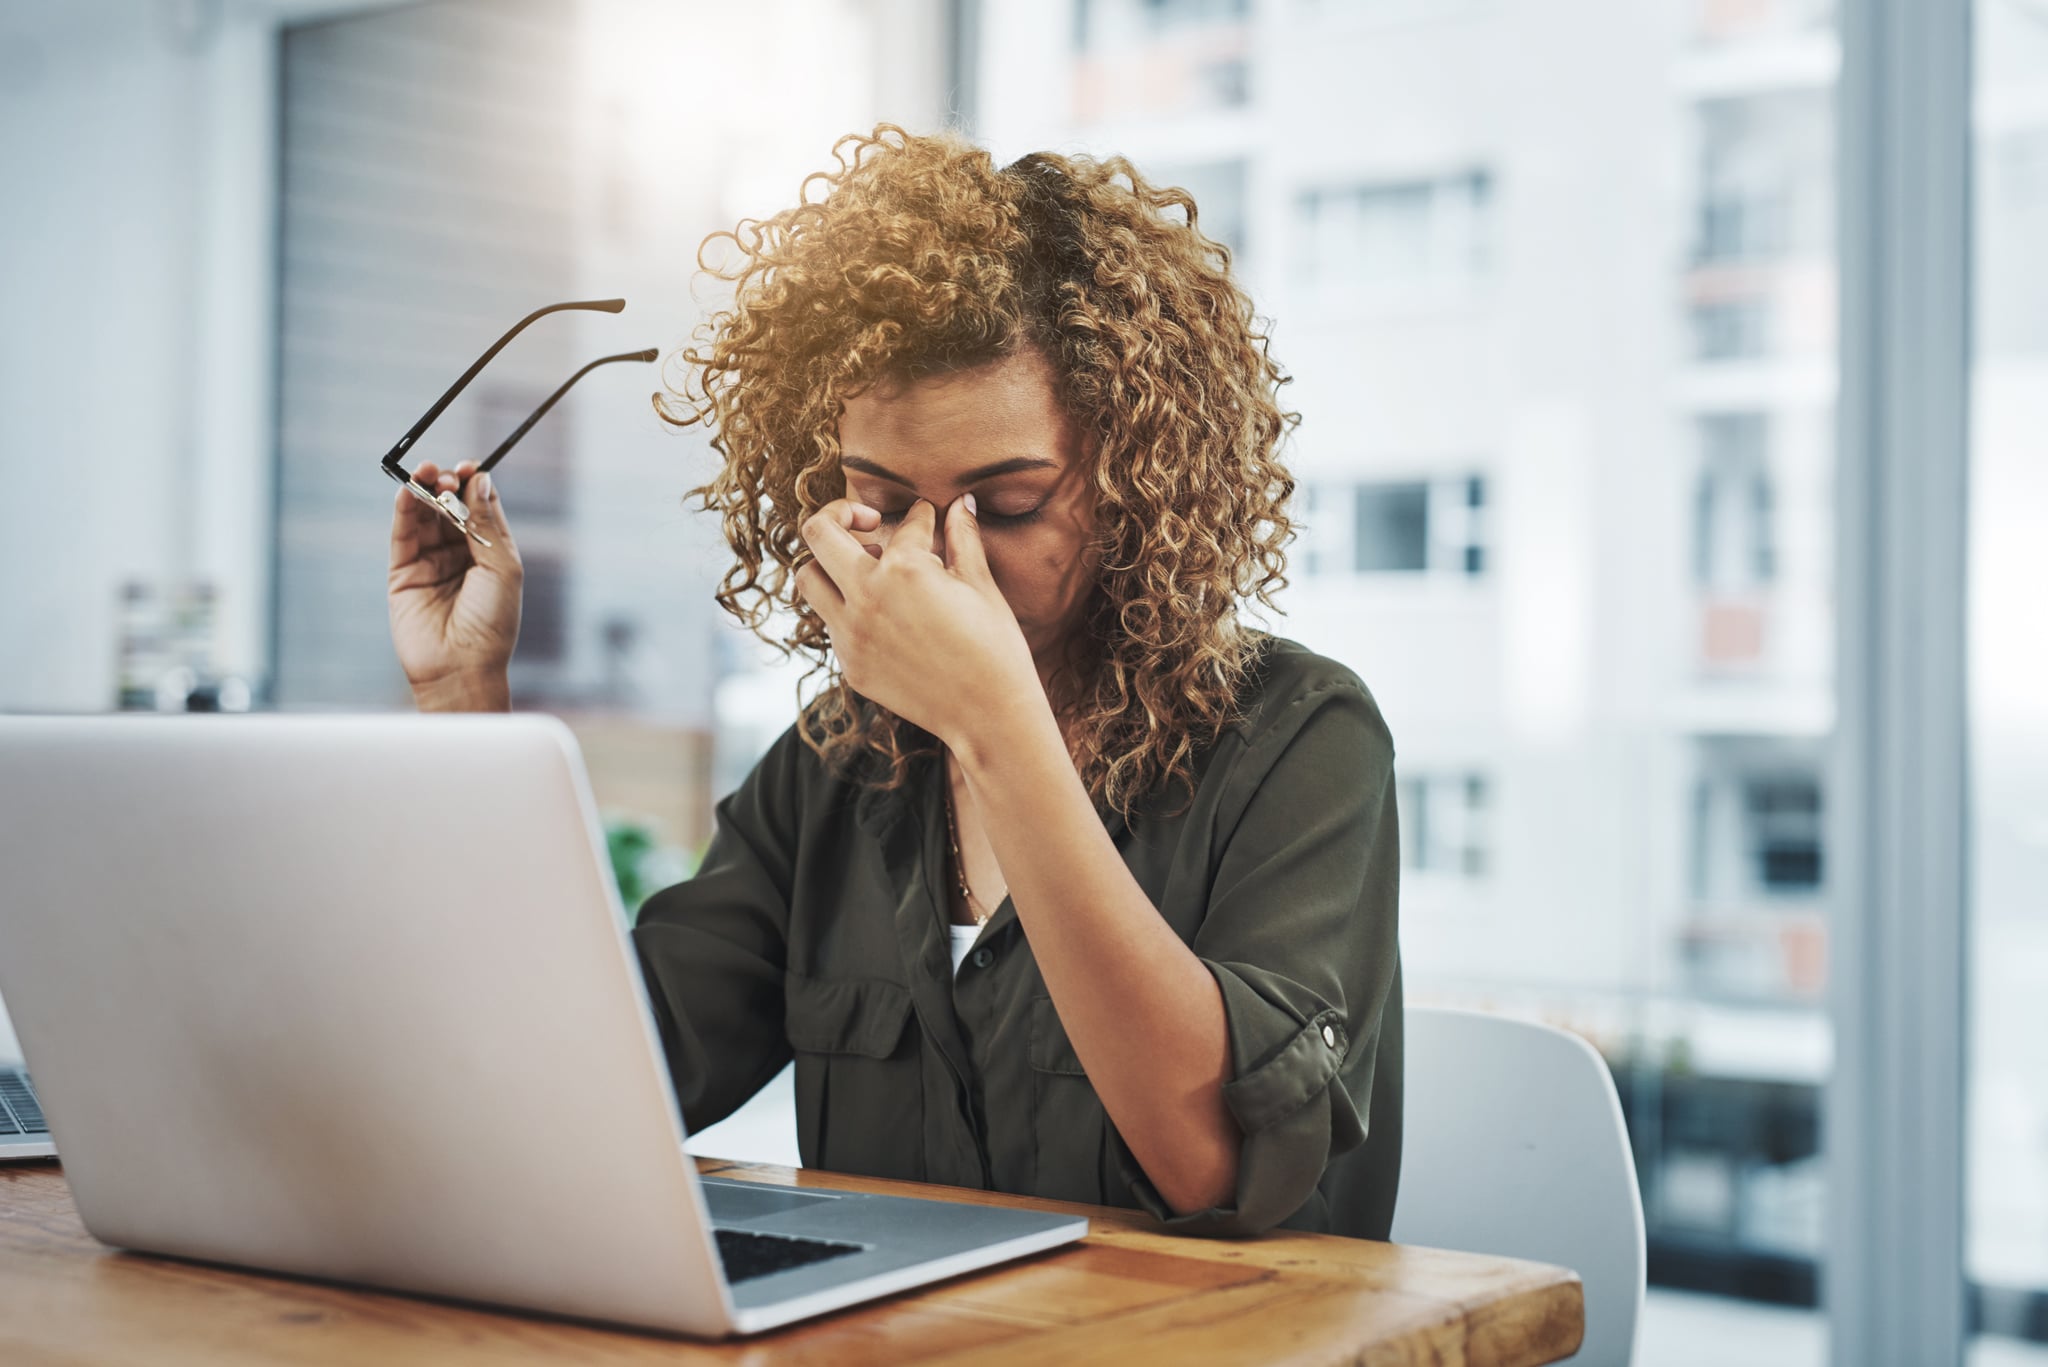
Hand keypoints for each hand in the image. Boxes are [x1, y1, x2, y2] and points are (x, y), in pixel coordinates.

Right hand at [386, 459, 521, 708]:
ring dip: (424, 491)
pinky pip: (402, 534)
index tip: (470, 467)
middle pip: (450, 505)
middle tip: (446, 477)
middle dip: (447, 485)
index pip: (480, 506)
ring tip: (426, 475)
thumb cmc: (492, 623)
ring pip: (424, 515)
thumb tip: (481, 479)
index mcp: (490, 552)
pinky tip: (408, 491)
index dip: (474, 483)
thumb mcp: (502, 568)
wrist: (461, 666)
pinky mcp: (403, 572)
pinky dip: (404, 510)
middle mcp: (460, 553)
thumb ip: (488, 523)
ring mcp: (430, 561)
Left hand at [795, 496, 1042, 747]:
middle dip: (839, 513)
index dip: (923, 516)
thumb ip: (963, 538)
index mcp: (904, 568)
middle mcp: (866, 596)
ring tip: (864, 566)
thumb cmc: (995, 647)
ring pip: (807, 578)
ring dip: (829, 563)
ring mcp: (851, 633)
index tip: (930, 520)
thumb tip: (961, 503)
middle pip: (816, 532)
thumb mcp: (981, 585)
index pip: (905, 523)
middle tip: (868, 521)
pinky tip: (879, 611)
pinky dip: (846, 607)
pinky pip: (829, 622)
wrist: (989, 716)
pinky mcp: (850, 664)